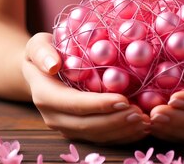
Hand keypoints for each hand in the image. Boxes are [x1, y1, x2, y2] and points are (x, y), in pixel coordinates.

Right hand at [22, 32, 149, 143]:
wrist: (41, 71)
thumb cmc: (44, 52)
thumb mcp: (38, 45)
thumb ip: (42, 52)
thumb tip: (53, 65)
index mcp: (45, 95)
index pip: (74, 104)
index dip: (99, 104)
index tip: (123, 99)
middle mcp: (54, 117)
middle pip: (88, 125)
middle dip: (116, 121)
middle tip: (141, 114)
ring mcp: (66, 127)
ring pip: (96, 135)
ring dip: (122, 131)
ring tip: (145, 121)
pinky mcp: (78, 131)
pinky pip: (101, 138)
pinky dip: (122, 135)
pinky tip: (140, 127)